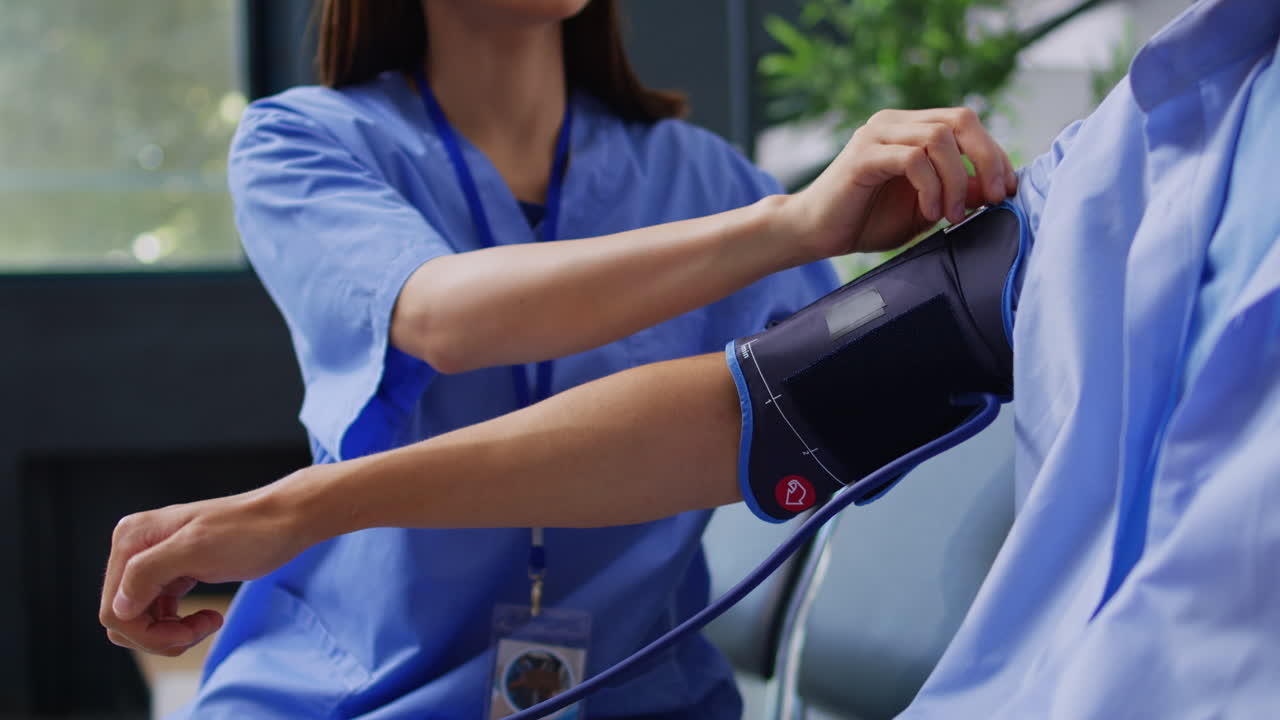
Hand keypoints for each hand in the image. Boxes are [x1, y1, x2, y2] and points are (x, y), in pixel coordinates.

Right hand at [99, 473, 315, 655]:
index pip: (114, 609)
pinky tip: (209, 617)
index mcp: (132, 539)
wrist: (287, 520)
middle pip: (124, 618)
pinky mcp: (174, 573)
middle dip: (160, 635)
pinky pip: (159, 613)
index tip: (190, 631)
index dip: (148, 633)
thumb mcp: (197, 548)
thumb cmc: (250, 531)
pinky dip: (180, 624)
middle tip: (202, 628)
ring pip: (141, 620)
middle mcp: (134, 548)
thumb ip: (149, 572)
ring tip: (209, 622)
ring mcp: (154, 561)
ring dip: (173, 632)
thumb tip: (118, 606)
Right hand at [782, 107, 1018, 258]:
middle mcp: (894, 122)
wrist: (813, 234)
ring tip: (952, 214)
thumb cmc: (865, 222)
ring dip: (957, 179)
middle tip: (993, 198)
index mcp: (910, 128)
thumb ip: (957, 193)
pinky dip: (931, 187)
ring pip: (939, 138)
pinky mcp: (863, 155)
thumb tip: (994, 187)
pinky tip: (929, 211)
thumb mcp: (925, 208)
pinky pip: (913, 159)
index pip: (966, 123)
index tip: (1006, 191)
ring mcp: (877, 134)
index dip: (995, 154)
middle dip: (988, 158)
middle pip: (960, 119)